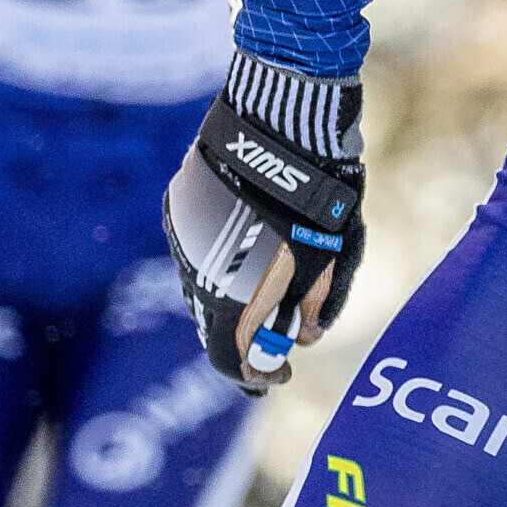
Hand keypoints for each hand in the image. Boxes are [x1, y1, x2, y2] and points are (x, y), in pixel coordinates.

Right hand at [164, 55, 367, 391]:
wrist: (281, 129)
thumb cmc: (317, 201)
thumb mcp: (328, 262)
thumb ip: (313, 307)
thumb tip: (305, 336)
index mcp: (231, 300)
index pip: (231, 361)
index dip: (256, 378)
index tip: (281, 376)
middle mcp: (196, 276)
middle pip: (215, 324)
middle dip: (247, 333)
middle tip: (277, 333)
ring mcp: (182, 240)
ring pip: (204, 283)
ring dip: (232, 291)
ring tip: (269, 278)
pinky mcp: (178, 207)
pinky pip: (196, 246)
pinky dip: (221, 254)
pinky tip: (248, 238)